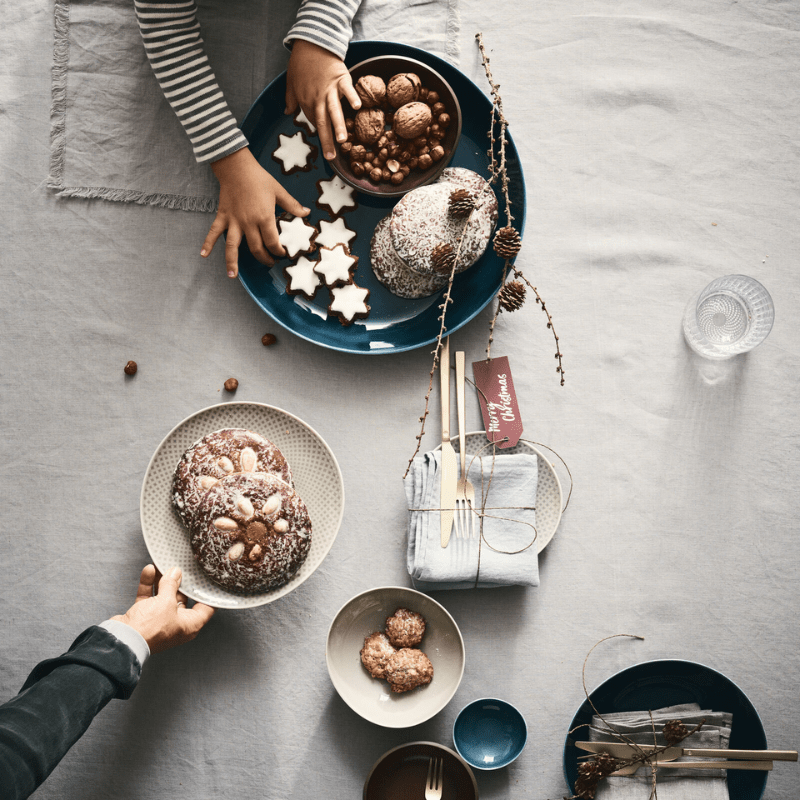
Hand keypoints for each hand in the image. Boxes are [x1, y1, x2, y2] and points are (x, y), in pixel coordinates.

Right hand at [112, 565, 214, 654]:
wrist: (122, 640)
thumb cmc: (150, 629)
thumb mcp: (166, 602)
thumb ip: (171, 585)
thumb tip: (176, 573)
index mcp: (189, 625)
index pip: (206, 608)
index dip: (208, 593)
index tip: (208, 579)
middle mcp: (176, 623)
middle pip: (182, 599)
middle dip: (180, 582)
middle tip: (181, 567)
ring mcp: (159, 620)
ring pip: (163, 596)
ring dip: (162, 580)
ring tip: (163, 564)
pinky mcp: (144, 616)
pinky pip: (149, 597)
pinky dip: (148, 585)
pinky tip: (149, 570)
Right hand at [202, 148, 309, 277]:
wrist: (236, 166)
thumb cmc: (258, 178)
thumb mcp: (279, 191)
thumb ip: (292, 205)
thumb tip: (306, 213)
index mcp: (264, 217)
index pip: (272, 242)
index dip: (278, 251)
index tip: (282, 254)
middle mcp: (248, 223)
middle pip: (256, 248)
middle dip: (264, 259)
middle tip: (269, 263)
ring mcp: (234, 221)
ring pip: (232, 246)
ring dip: (232, 262)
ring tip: (232, 276)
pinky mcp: (223, 216)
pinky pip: (214, 232)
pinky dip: (207, 243)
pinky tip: (203, 254)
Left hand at [285, 39, 361, 159]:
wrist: (311, 43)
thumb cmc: (301, 63)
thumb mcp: (290, 82)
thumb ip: (290, 99)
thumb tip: (288, 112)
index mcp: (306, 101)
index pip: (313, 121)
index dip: (319, 133)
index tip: (325, 143)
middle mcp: (318, 98)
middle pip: (322, 122)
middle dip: (326, 140)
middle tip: (330, 157)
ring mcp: (330, 89)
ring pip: (334, 111)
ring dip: (338, 126)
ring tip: (342, 141)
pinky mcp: (341, 79)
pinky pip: (347, 90)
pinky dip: (352, 97)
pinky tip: (357, 108)